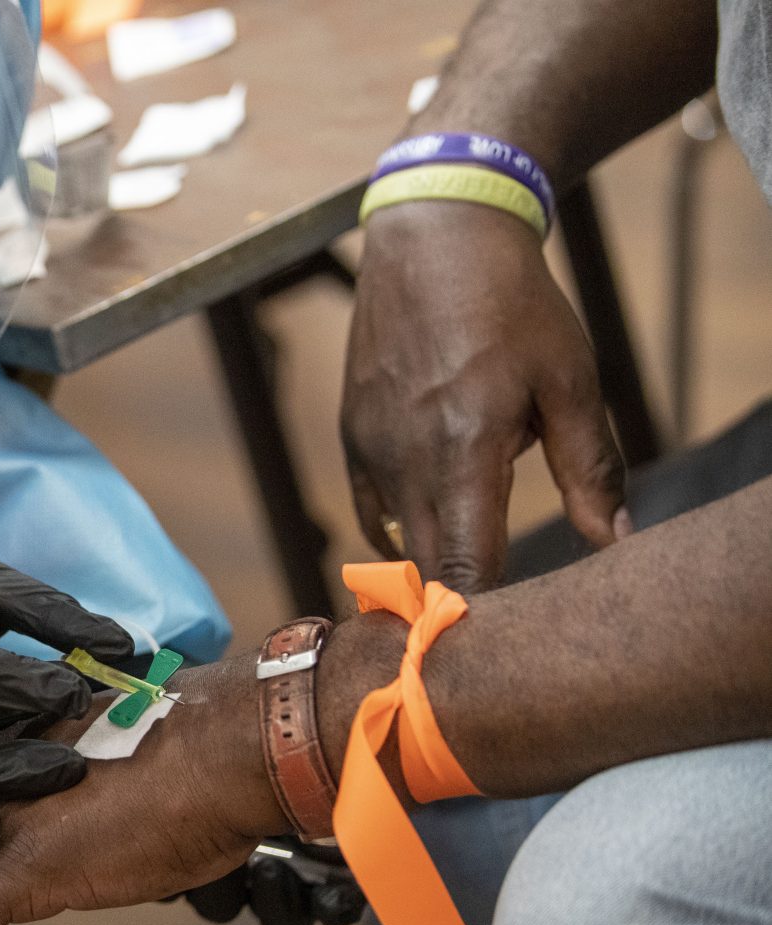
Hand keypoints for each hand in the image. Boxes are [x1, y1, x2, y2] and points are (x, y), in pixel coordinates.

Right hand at [343, 201, 629, 591]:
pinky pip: (371, 508)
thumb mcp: (571, 381)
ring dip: (427, 562)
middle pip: (422, 568)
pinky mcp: (351, 435)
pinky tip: (431, 519)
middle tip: (484, 629)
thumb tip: (613, 540)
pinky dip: (399, 529)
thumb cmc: (513, 306)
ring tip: (459, 565)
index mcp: (464, 450)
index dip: (478, 615)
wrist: (433, 239)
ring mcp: (369, 449)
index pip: (464, 567)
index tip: (497, 646)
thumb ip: (591, 467)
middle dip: (452, 601)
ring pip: (395, 540)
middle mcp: (404, 459)